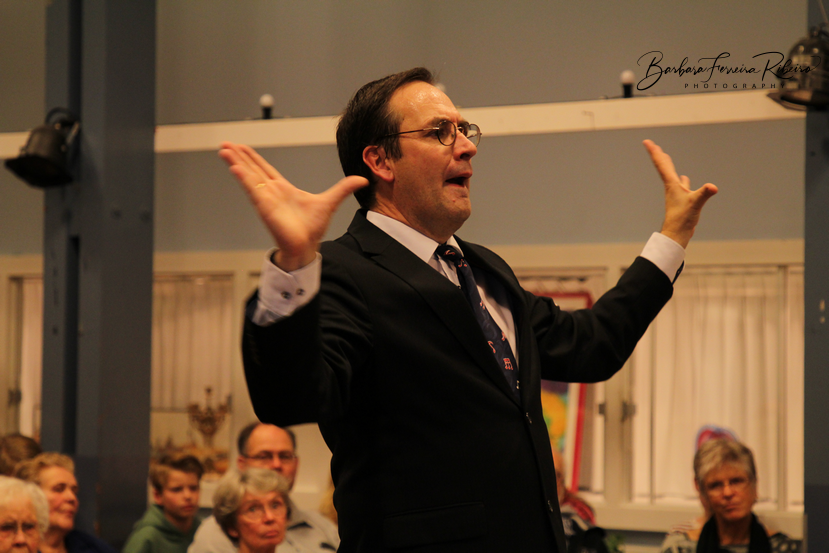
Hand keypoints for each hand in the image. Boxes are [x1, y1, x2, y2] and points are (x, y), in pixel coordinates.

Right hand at [219, 142, 367, 270]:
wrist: (307, 246)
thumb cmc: (313, 228)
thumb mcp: (330, 202)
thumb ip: (343, 189)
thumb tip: (362, 179)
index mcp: (282, 189)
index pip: (264, 169)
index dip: (253, 158)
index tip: (242, 147)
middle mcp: (271, 192)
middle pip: (252, 169)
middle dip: (239, 156)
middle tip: (225, 143)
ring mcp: (266, 199)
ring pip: (248, 177)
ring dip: (236, 163)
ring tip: (224, 150)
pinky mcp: (265, 207)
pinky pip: (252, 189)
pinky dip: (243, 178)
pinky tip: (234, 167)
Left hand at [643, 139, 717, 248]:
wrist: (677, 234)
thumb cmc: (682, 220)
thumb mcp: (695, 204)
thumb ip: (704, 194)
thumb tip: (713, 187)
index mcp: (672, 185)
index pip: (662, 164)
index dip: (655, 152)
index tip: (647, 141)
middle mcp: (672, 187)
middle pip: (664, 167)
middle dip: (658, 155)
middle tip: (652, 145)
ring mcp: (676, 194)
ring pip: (671, 175)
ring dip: (667, 165)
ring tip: (664, 157)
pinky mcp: (682, 200)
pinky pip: (681, 185)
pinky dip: (682, 180)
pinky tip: (684, 179)